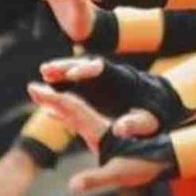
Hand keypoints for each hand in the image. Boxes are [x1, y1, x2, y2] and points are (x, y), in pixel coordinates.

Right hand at [25, 83, 168, 192]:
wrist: (165, 158)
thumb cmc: (145, 164)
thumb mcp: (120, 174)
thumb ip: (96, 179)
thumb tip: (72, 186)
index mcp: (101, 128)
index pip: (75, 107)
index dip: (56, 99)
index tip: (38, 89)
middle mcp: (100, 123)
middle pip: (74, 103)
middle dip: (53, 94)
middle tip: (31, 87)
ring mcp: (101, 126)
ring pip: (76, 108)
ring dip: (57, 100)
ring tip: (38, 92)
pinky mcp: (102, 132)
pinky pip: (79, 118)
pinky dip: (64, 113)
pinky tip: (54, 112)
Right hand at [35, 56, 184, 133]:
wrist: (155, 109)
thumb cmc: (153, 114)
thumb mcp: (149, 121)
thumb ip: (135, 124)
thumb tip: (119, 129)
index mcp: (122, 79)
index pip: (103, 69)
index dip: (89, 69)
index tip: (74, 74)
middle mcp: (108, 78)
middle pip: (84, 66)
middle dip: (66, 67)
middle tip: (46, 70)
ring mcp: (99, 84)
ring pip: (75, 76)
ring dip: (58, 75)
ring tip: (40, 79)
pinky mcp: (92, 94)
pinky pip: (73, 90)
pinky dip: (60, 92)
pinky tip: (43, 99)